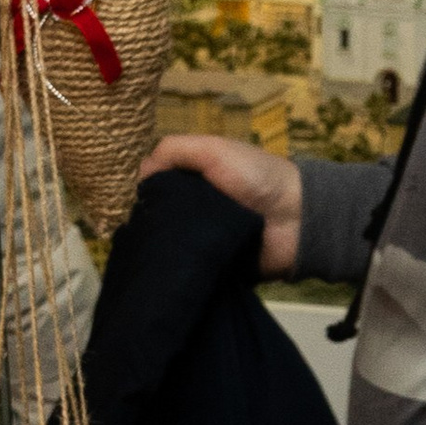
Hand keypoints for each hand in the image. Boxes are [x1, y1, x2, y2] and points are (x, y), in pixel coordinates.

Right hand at [138, 134, 303, 275]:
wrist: (298, 219)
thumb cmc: (257, 176)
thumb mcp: (214, 150)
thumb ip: (176, 151)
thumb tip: (139, 173)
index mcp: (193, 183)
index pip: (156, 191)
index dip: (143, 197)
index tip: (128, 207)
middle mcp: (195, 212)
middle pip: (160, 222)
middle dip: (148, 228)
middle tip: (134, 237)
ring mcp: (204, 242)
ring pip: (171, 249)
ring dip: (161, 252)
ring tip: (144, 258)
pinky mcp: (214, 269)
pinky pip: (191, 272)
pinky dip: (181, 272)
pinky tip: (163, 274)